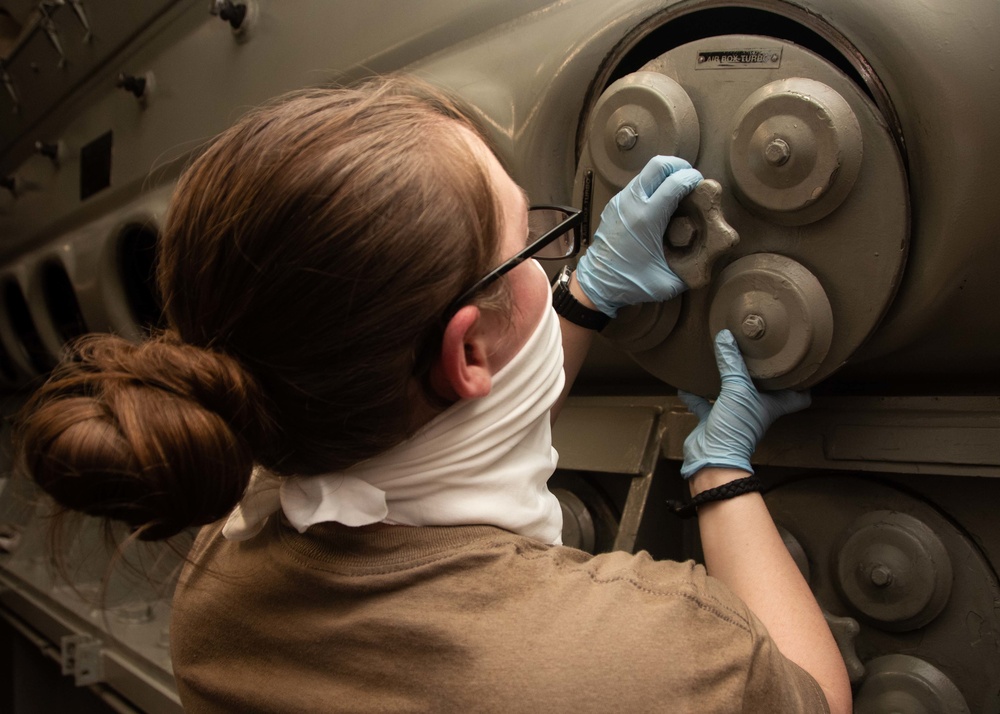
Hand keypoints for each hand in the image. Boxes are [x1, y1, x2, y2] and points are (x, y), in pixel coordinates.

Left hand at [575, 155, 702, 316]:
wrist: (597, 283)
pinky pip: (637, 183)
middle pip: (659, 164)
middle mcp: (632, 204)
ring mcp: (621, 201)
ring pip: (647, 171)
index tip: (702, 186)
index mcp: (647, 219)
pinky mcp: (615, 204)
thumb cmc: (631, 283)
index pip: (675, 182)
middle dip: (679, 166)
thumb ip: (692, 267)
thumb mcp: (669, 281)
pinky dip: (652, 185)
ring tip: (678, 190)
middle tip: (691, 179)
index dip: (693, 179)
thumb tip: (711, 255)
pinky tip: (661, 201)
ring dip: (665, 175)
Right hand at [678, 330, 810, 478]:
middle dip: (759, 372)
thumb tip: (725, 336)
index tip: (799, 363)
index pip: (797, 395)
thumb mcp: (737, 389)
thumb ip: (731, 362)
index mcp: (772, 404)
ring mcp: (734, 414)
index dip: (801, 381)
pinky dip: (695, 394)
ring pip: (732, 392)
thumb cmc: (736, 428)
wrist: (712, 458)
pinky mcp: (713, 419)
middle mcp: (755, 408)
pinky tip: (686, 383)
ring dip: (726, 378)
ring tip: (721, 358)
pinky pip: (704, 403)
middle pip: (763, 389)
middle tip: (757, 351)